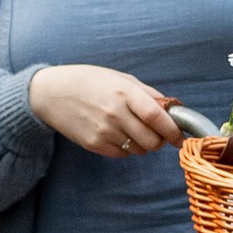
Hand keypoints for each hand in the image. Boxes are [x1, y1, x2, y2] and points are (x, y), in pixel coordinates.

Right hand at [29, 64, 180, 156]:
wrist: (51, 93)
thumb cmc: (88, 81)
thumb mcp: (119, 78)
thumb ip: (148, 93)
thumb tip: (172, 109)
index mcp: (124, 92)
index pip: (157, 116)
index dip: (173, 129)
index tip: (180, 136)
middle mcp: (115, 113)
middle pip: (152, 140)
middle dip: (160, 141)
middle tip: (157, 133)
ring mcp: (104, 131)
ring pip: (139, 150)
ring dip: (143, 144)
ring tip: (131, 129)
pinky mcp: (94, 145)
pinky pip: (122, 154)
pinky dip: (126, 148)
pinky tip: (116, 133)